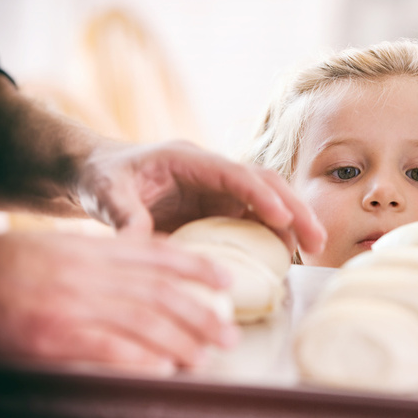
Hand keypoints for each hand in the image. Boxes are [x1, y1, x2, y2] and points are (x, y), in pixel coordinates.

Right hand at [0, 231, 238, 373]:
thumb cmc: (19, 264)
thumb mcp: (69, 246)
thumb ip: (112, 252)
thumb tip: (158, 258)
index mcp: (97, 250)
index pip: (161, 256)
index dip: (199, 269)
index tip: (228, 281)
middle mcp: (93, 275)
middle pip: (161, 294)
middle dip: (201, 314)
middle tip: (230, 332)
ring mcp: (74, 305)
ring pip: (143, 322)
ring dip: (181, 341)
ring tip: (206, 356)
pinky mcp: (54, 337)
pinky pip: (106, 349)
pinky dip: (138, 359)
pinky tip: (163, 369)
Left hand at [75, 140, 325, 252]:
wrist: (101, 177)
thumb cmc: (104, 178)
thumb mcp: (106, 194)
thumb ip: (124, 217)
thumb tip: (141, 247)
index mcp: (188, 160)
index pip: (233, 173)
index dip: (259, 194)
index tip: (282, 217)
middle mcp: (211, 173)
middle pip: (263, 183)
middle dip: (293, 208)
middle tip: (316, 239)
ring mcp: (218, 192)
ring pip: (266, 201)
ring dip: (292, 222)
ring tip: (313, 249)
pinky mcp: (219, 210)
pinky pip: (253, 221)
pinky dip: (273, 236)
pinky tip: (285, 258)